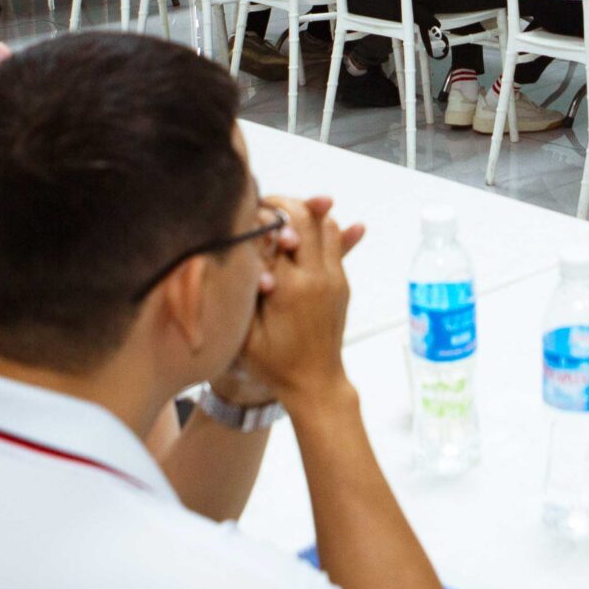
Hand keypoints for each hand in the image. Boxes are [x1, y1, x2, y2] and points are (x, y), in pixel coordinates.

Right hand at [227, 194, 364, 410]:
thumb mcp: (246, 331)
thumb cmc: (275, 364)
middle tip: (265, 204)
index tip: (247, 216)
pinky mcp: (342, 282)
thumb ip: (247, 289)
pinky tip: (315, 219)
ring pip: (327, 224)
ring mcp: (334, 279)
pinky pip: (337, 243)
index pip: (276, 233)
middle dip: (284, 204)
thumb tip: (251, 251)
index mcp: (291, 288)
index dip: (260, 220)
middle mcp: (318, 278)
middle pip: (307, 218)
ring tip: (284, 214)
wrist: (315, 384)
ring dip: (307, 213)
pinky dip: (324, 228)